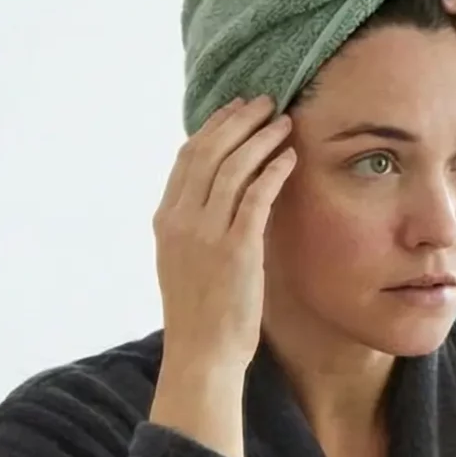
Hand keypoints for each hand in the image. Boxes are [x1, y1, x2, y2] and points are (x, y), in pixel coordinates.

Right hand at [148, 97, 292, 456]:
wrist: (202, 352)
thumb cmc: (202, 312)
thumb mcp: (187, 260)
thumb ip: (197, 226)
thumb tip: (219, 196)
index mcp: (166, 220)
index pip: (187, 157)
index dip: (214, 128)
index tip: (237, 110)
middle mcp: (180, 220)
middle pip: (209, 151)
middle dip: (239, 121)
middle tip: (266, 103)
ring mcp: (206, 234)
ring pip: (233, 168)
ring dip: (260, 139)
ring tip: (284, 122)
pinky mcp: (235, 250)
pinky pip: (255, 197)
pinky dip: (273, 171)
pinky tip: (289, 157)